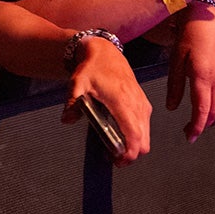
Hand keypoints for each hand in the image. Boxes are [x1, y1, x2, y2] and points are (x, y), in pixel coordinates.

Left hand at [63, 37, 151, 164]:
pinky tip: (121, 134)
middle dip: (131, 153)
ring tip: (114, 146)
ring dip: (134, 145)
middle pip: (144, 140)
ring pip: (146, 135)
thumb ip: (72, 102)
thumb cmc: (93, 68)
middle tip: (112, 156)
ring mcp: (142, 103)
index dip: (129, 152)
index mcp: (122, 101)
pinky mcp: (144, 103)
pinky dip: (137, 135)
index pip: (134, 134)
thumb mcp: (77, 83)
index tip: (118, 161)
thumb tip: (67, 119)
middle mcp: (136, 103)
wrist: (106, 52)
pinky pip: (146, 126)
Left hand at [166, 3, 214, 140]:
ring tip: (206, 122)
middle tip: (192, 130)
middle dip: (203, 125)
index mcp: (203, 77)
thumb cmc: (190, 33)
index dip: (196, 127)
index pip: (202, 111)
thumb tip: (172, 107)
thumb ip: (175, 86)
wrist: (208, 14)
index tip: (190, 136)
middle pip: (214, 112)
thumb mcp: (176, 59)